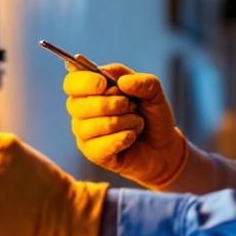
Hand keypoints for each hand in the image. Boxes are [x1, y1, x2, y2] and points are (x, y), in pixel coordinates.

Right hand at [63, 63, 188, 189]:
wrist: (163, 147)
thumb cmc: (152, 116)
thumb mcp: (154, 92)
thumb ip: (143, 82)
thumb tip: (122, 82)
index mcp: (90, 89)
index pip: (72, 82)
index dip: (84, 81)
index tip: (103, 84)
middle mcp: (82, 111)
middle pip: (77, 105)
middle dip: (111, 104)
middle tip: (132, 106)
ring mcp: (84, 134)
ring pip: (91, 126)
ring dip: (122, 122)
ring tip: (136, 122)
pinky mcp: (92, 154)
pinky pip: (100, 146)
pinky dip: (122, 138)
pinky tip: (131, 136)